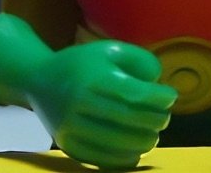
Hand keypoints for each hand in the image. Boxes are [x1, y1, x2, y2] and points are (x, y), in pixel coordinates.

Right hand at [26, 41, 176, 169]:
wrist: (39, 81)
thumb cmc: (83, 64)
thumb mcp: (110, 50)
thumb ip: (139, 60)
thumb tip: (158, 82)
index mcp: (91, 78)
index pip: (133, 94)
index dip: (159, 98)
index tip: (170, 96)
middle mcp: (78, 104)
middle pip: (130, 120)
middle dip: (156, 120)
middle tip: (163, 117)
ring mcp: (71, 128)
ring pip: (120, 144)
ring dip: (145, 140)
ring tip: (151, 132)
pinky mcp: (68, 146)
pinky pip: (105, 160)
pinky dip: (127, 157)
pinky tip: (135, 147)